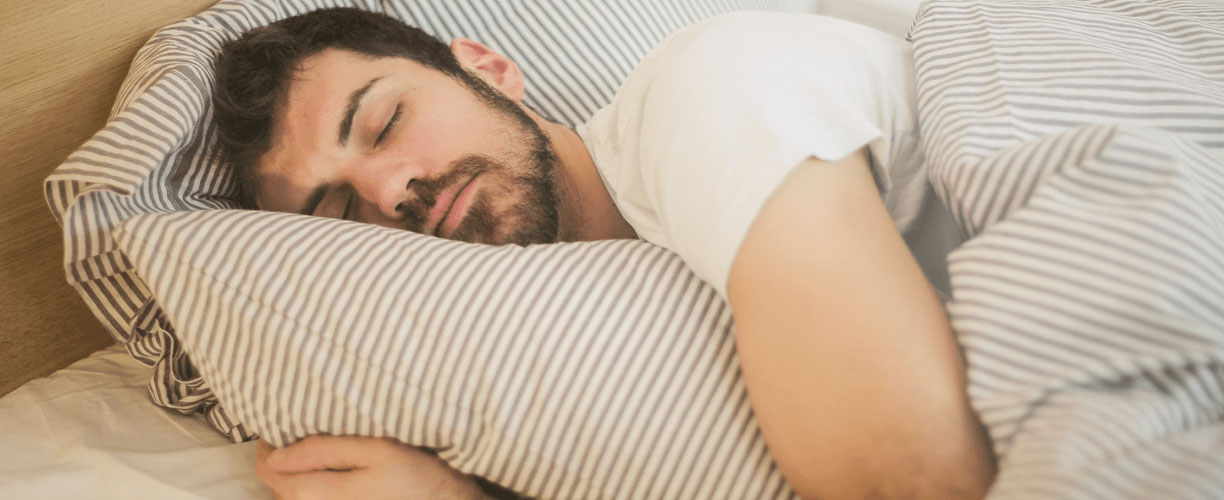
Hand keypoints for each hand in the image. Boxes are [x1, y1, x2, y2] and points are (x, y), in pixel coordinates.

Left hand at [255, 436, 486, 499]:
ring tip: (301, 456)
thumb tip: (277, 454)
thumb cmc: (417, 475)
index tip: (272, 430)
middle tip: (285, 438)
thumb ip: (324, 450)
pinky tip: (320, 477)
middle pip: (281, 491)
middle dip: (277, 465)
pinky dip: (308, 491)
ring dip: (291, 479)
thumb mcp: (376, 449)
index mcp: (327, 495)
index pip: (275, 474)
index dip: (267, 451)